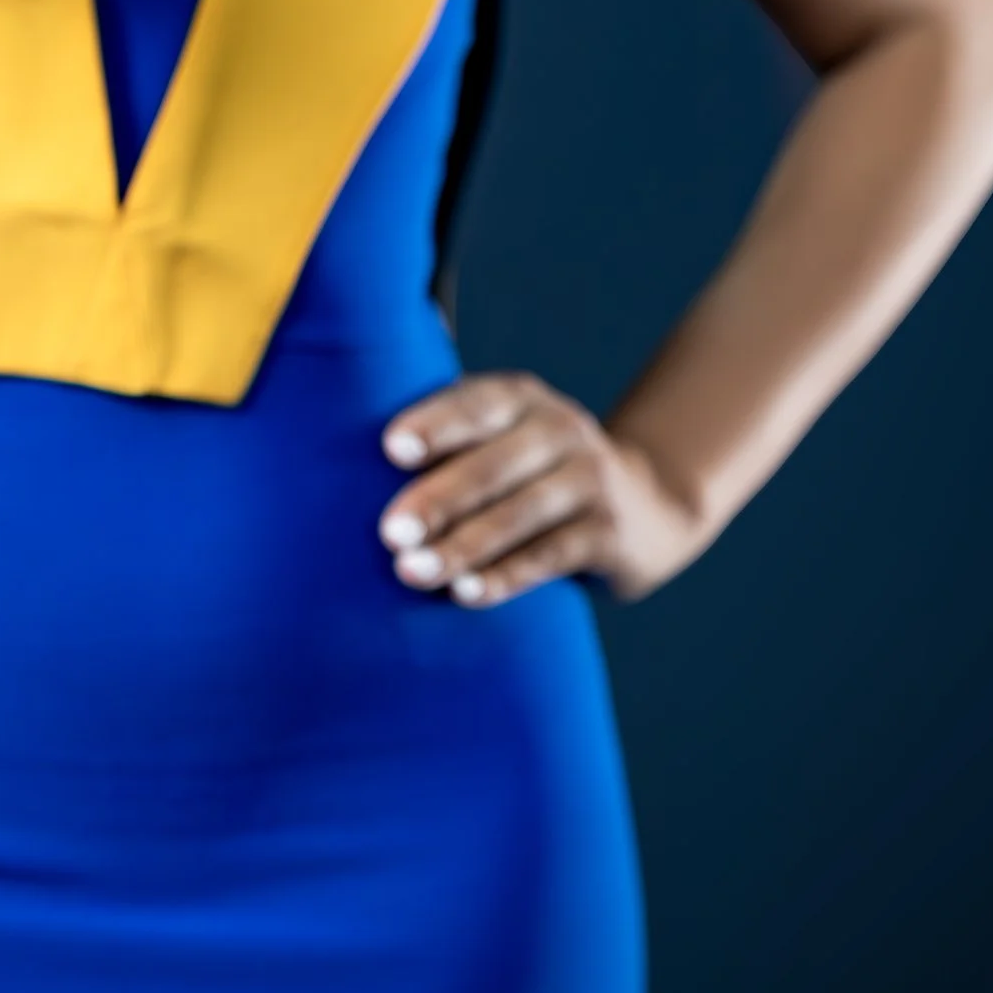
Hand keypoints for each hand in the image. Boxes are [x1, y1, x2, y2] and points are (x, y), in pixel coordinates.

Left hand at [376, 371, 705, 605]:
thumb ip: (449, 432)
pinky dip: (507, 575)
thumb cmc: (535, 470)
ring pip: (519, 514)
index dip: (435, 423)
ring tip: (412, 573)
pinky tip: (467, 594)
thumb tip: (343, 440)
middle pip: (493, 463)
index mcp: (522, 398)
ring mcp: (590, 479)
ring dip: (462, 546)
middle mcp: (560, 429)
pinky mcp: (609, 532)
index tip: (389, 449)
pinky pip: (551, 555)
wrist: (650, 506)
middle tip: (388, 533)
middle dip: (438, 498)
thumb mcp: (505, 436)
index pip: (476, 403)